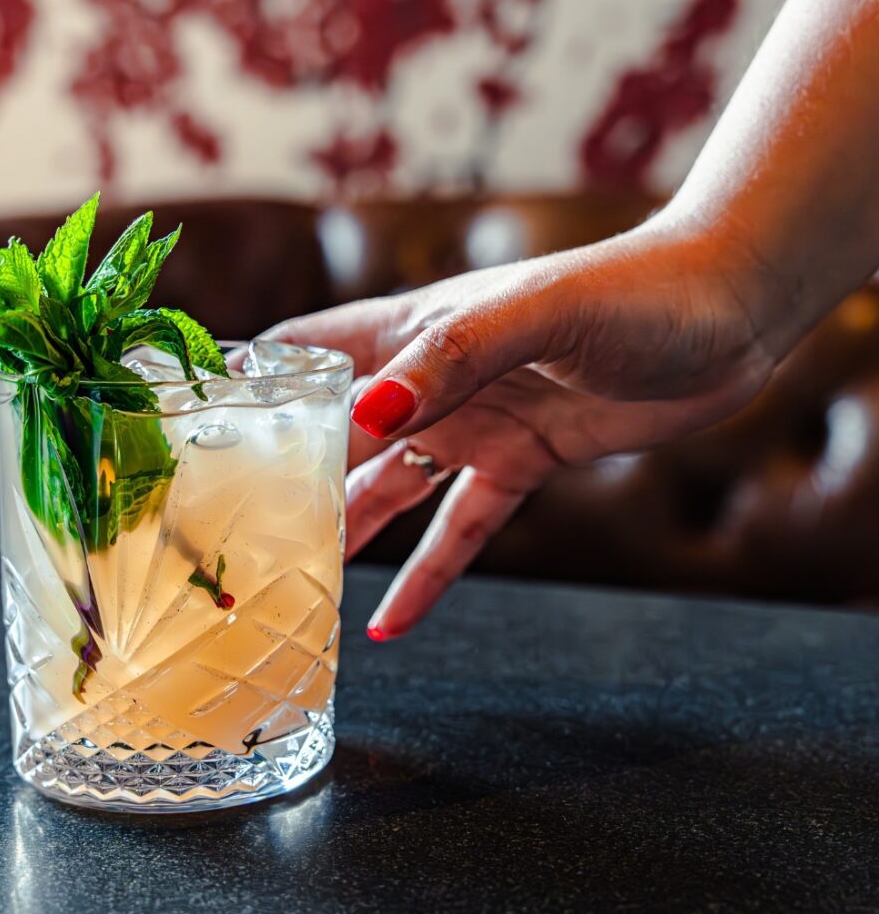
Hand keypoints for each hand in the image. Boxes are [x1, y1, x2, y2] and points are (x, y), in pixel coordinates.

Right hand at [262, 212, 788, 638]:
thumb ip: (453, 357)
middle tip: (228, 542)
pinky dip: (428, 574)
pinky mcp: (521, 464)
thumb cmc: (633, 290)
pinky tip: (391, 623)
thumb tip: (370, 411)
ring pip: (388, 492)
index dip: (243, 384)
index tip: (183, 431)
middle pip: (334, 438)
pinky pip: (461, 530)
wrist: (729, 314)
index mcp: (415, 333)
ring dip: (346, 539)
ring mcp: (474, 425)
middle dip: (283, 482)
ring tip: (293, 593)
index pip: (302, 353)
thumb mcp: (536, 313)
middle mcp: (431, 382)